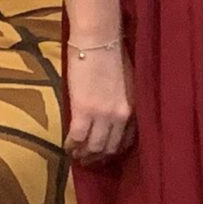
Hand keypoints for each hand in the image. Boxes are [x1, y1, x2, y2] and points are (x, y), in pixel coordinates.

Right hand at [64, 44, 134, 162]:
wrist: (99, 42)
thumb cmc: (113, 56)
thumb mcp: (127, 84)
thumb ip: (121, 103)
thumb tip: (110, 117)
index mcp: (135, 108)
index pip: (128, 140)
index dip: (115, 150)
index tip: (106, 155)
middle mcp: (123, 116)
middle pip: (110, 147)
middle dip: (99, 157)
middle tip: (88, 161)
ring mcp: (104, 115)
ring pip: (94, 147)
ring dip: (84, 155)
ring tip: (77, 157)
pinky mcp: (84, 111)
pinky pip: (77, 137)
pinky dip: (71, 146)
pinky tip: (67, 147)